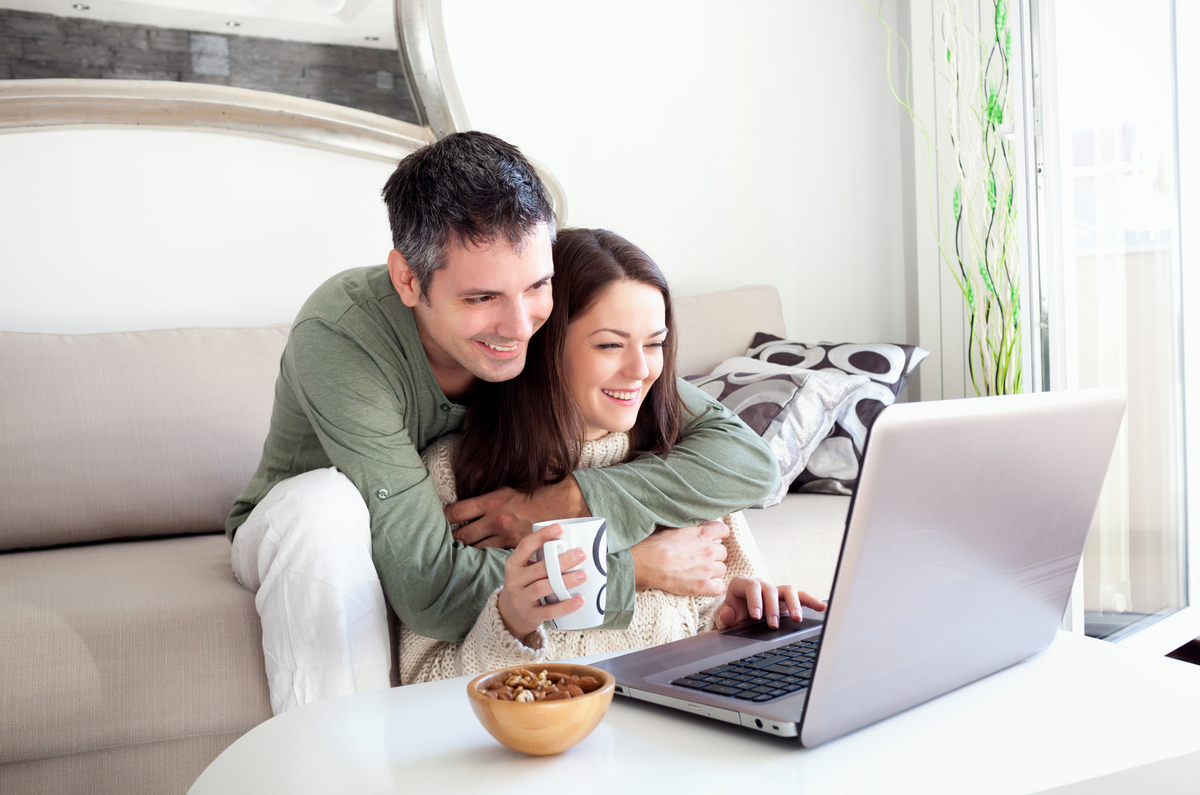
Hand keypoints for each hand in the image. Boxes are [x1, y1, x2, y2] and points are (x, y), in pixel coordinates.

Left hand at [445, 476, 587, 548]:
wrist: (570, 506)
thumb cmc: (544, 489)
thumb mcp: (516, 479)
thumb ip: (492, 481)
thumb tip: (473, 475)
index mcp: (494, 500)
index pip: (457, 511)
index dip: (445, 516)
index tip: (442, 517)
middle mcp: (496, 520)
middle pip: (461, 535)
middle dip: (451, 537)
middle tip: (445, 536)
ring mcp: (506, 537)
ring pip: (475, 548)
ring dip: (467, 547)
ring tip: (458, 548)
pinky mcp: (516, 548)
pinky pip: (493, 554)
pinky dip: (485, 554)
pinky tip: (480, 554)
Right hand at [497, 522, 587, 639]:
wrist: (508, 616)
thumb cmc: (524, 586)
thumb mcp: (524, 571)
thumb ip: (541, 560)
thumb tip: (575, 544)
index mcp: (513, 564)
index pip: (525, 546)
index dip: (541, 536)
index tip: (559, 528)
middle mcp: (514, 581)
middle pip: (539, 568)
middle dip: (561, 561)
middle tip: (581, 554)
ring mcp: (521, 599)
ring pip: (543, 588)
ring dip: (564, 581)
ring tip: (583, 575)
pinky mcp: (530, 615)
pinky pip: (549, 611)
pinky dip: (565, 606)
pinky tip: (580, 600)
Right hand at [630, 520, 729, 595]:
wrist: (648, 562)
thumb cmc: (656, 542)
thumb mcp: (674, 525)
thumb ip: (690, 525)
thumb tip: (695, 523)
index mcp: (704, 533)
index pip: (723, 530)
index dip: (719, 534)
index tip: (715, 537)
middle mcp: (709, 551)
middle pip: (723, 552)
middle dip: (714, 553)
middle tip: (702, 555)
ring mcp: (707, 569)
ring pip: (722, 569)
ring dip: (714, 569)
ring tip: (701, 570)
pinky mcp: (702, 586)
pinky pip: (718, 588)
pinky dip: (714, 586)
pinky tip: (706, 584)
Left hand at [714, 575, 826, 629]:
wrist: (739, 617)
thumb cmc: (733, 613)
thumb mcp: (725, 616)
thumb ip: (724, 616)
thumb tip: (727, 616)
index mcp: (743, 584)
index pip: (751, 586)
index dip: (755, 599)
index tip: (756, 615)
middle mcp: (761, 585)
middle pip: (771, 589)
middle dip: (773, 607)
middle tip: (772, 624)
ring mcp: (776, 591)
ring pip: (788, 590)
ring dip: (794, 604)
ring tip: (796, 618)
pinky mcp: (787, 600)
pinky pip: (801, 596)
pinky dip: (811, 601)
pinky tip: (821, 607)